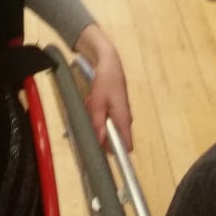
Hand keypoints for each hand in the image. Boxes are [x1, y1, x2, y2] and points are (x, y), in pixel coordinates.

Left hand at [73, 23, 132, 150]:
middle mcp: (124, 119)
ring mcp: (120, 113)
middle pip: (113, 138)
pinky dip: (96, 112)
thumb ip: (98, 124)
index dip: (115, 152)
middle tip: (90, 122)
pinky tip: (92, 101)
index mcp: (123, 119)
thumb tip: (100, 142)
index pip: (126, 146)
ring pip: (106, 126)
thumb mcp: (97, 103)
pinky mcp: (115, 107)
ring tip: (90, 105)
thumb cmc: (105, 82)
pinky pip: (104, 116)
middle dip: (99, 134)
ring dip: (96, 121)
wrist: (109, 62)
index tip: (101, 152)